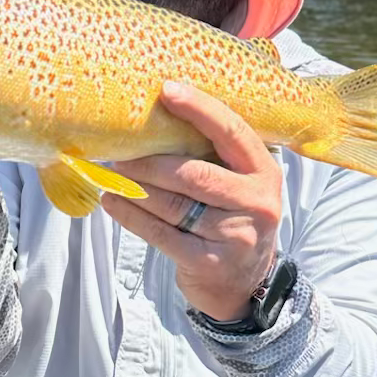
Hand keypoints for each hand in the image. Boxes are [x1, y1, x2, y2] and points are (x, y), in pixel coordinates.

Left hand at [100, 80, 283, 321]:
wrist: (244, 286)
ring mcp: (236, 236)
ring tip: (111, 175)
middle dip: (151, 162)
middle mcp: (257, 202)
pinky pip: (162, 233)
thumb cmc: (231, 222)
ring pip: (174, 205)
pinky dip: (132, 216)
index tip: (167, 90)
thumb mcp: (239, 187)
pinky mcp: (210, 262)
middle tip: (120, 153)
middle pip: (194, 174)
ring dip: (136, 188)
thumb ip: (214, 159)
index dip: (200, 109)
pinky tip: (113, 203)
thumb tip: (158, 123)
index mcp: (264, 172)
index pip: (232, 132)